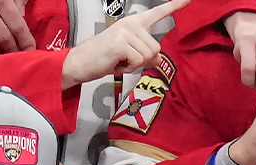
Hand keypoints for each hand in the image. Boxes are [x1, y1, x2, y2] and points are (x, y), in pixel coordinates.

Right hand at [60, 0, 187, 88]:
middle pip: (156, 48)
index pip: (157, 13)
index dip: (174, 6)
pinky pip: (138, 61)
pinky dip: (129, 67)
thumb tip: (159, 59)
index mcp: (134, 24)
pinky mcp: (121, 43)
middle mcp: (130, 24)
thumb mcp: (130, 57)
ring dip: (135, 64)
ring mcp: (125, 32)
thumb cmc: (105, 58)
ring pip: (148, 56)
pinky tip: (116, 63)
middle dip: (143, 60)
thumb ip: (147, 56)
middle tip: (124, 58)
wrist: (81, 62)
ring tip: (119, 60)